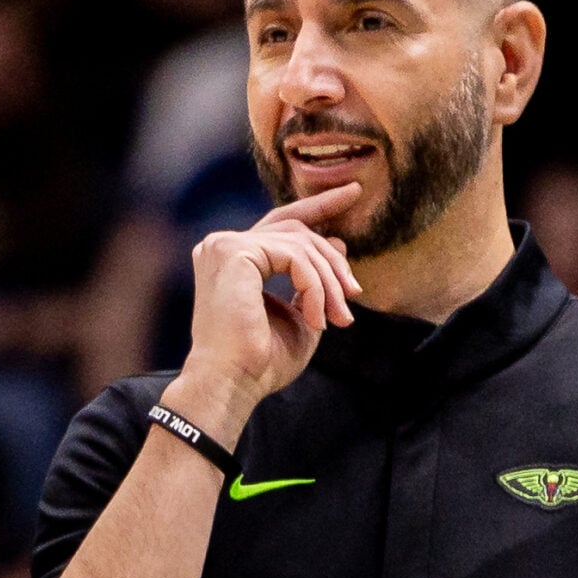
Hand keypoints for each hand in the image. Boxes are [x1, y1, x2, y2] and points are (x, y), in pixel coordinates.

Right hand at [165, 184, 363, 440]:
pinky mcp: (233, 252)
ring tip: (338, 317)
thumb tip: (338, 240)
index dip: (318, 206)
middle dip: (332, 260)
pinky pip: (293, 256)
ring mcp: (225, 246)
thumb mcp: (300, 317)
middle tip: (354, 293)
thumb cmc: (260, 362)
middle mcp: (223, 246)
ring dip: (328, 281)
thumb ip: (316, 282)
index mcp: (233, 261)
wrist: (231, 384)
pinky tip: (316, 319)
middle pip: (295, 229)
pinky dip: (314, 287)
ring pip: (299, 242)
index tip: (353, 192)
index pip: (281, 222)